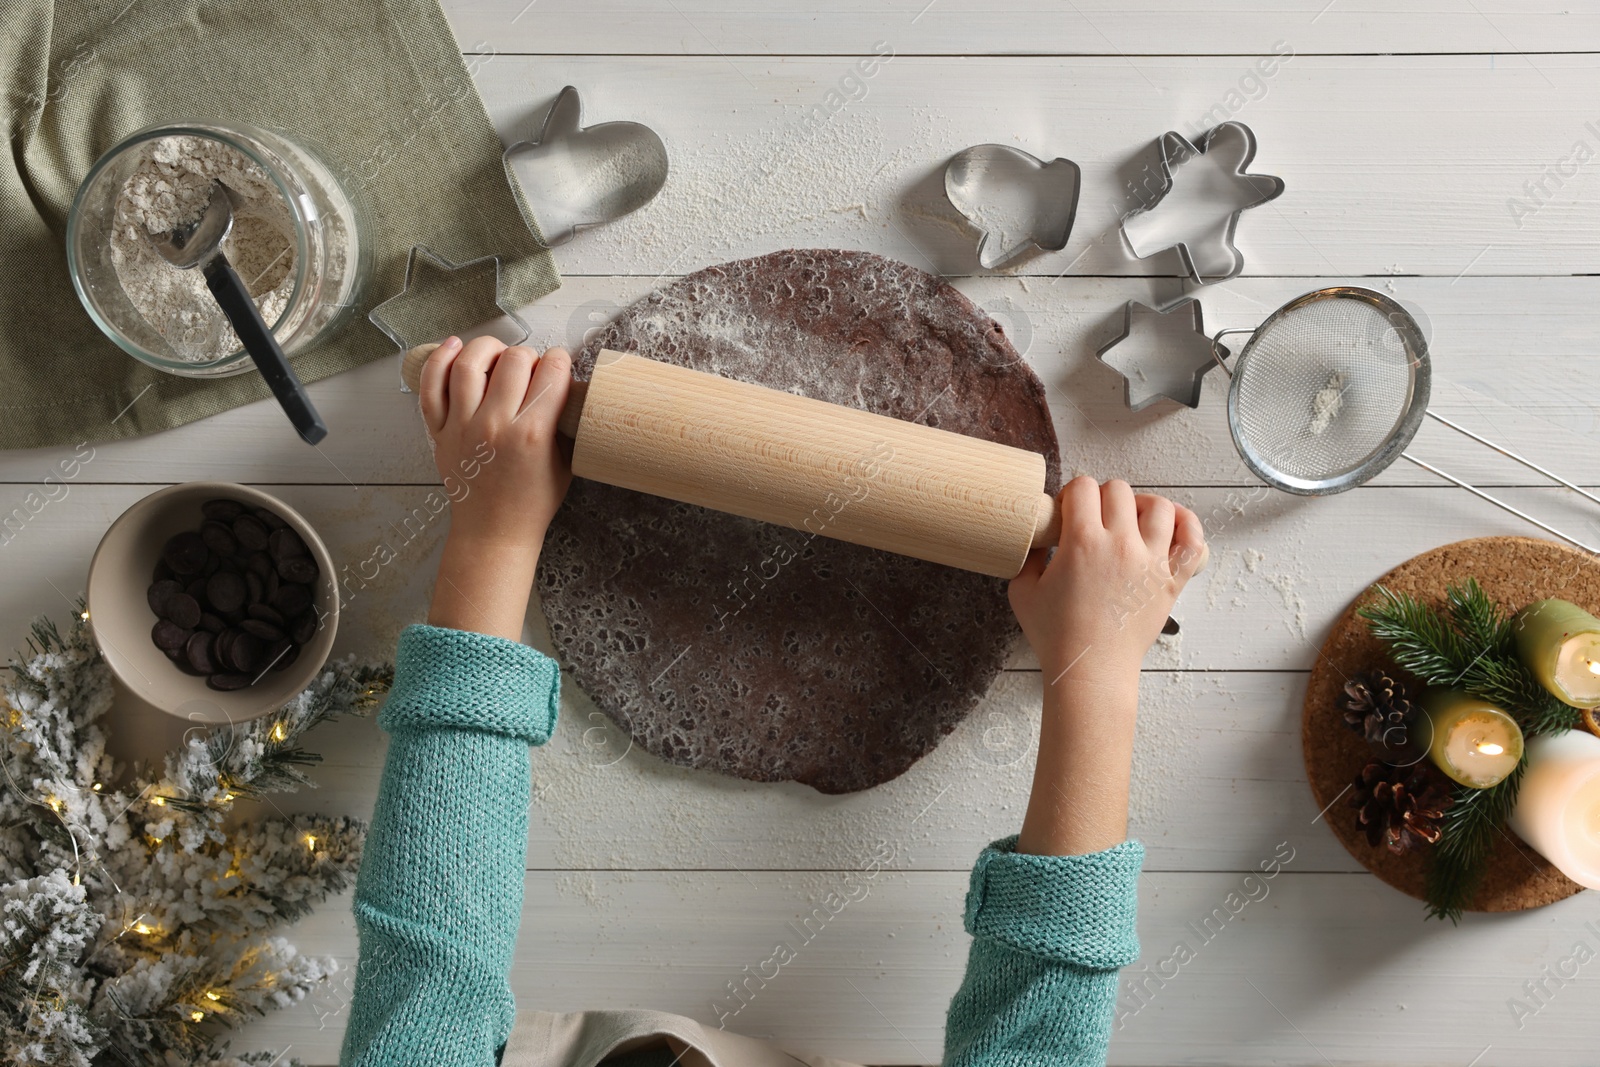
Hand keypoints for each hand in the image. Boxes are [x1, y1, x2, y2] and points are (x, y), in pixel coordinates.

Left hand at [420, 336, 573, 550]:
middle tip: (532, 369)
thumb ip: (564, 424)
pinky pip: (431, 386)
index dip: (560, 361)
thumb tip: (567, 387)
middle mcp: (494, 425)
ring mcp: (461, 427)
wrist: (493, 533)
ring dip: (488, 348)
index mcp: (532, 433)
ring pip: (469, 363)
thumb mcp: (565, 464)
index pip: (551, 372)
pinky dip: (439, 360)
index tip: (560, 366)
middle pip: (515, 360)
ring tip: (498, 355)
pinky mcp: (439, 432)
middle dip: (530, 356)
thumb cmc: (532, 504)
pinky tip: (454, 347)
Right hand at [1009, 478, 1206, 855]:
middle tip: (1094, 519)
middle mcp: (1120, 544)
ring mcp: (1151, 561)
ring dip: (1143, 507)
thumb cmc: (1056, 636)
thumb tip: (1038, 536)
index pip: (1083, 486)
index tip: (1068, 510)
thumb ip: (1027, 555)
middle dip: (1102, 498)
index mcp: (1081, 542)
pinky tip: (1169, 528)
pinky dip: (1186, 526)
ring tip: (1131, 521)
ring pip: (1160, 507)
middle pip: (1119, 490)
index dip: (1072, 493)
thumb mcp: (1022, 591)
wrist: (1091, 670)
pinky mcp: (1172, 580)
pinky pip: (1194, 540)